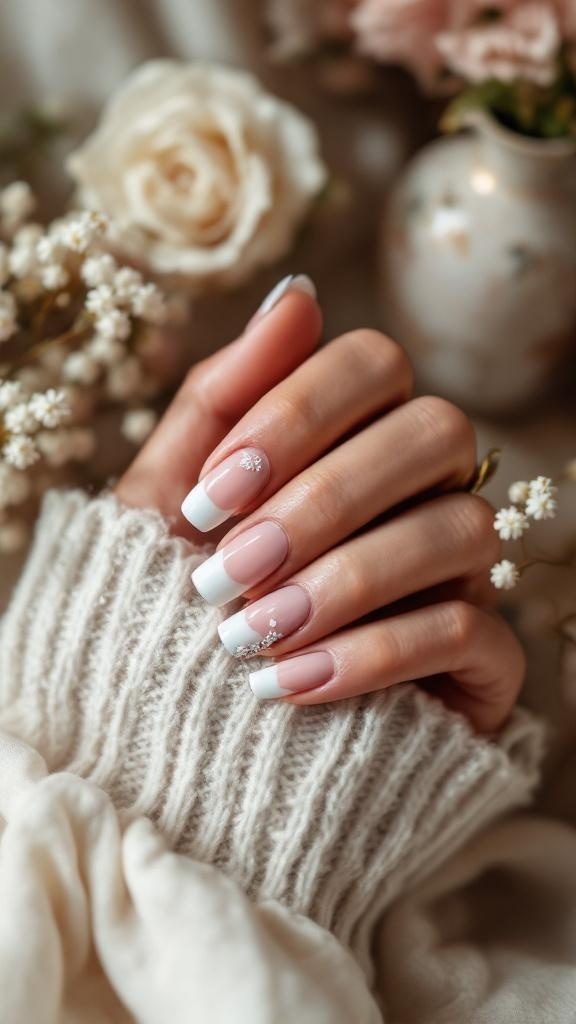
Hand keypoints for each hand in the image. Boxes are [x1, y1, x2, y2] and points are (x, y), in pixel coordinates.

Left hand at [117, 276, 523, 731]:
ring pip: (463, 527)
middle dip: (323, 498)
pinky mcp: (481, 660)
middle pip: (436, 431)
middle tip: (228, 569)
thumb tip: (297, 293)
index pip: (374, 363)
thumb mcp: (170, 495)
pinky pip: (470, 630)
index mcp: (356, 435)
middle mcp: (423, 490)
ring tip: (250, 633)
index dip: (296, 412)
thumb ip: (221, 394)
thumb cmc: (179, 596)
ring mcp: (460, 572)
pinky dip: (375, 654)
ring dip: (348, 579)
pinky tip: (290, 683)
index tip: (210, 492)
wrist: (187, 725)